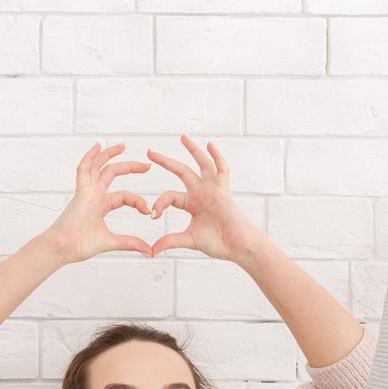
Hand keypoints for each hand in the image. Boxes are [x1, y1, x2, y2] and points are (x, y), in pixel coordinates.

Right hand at [38, 143, 156, 262]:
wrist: (64, 248)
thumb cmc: (80, 245)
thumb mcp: (111, 241)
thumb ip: (130, 242)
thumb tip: (149, 251)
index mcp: (101, 205)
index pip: (125, 196)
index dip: (138, 202)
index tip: (148, 212)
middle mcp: (95, 194)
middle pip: (113, 173)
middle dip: (130, 167)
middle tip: (146, 165)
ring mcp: (87, 191)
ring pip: (98, 166)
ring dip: (110, 154)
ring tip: (123, 145)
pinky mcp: (81, 191)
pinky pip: (84, 169)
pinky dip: (90, 156)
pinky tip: (98, 146)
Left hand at [148, 135, 263, 262]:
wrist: (238, 247)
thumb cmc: (218, 243)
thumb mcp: (189, 240)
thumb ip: (170, 241)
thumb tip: (151, 251)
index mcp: (191, 203)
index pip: (169, 196)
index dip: (159, 204)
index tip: (153, 215)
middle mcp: (201, 193)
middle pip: (181, 172)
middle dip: (165, 161)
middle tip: (149, 152)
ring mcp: (212, 190)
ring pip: (202, 165)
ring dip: (193, 150)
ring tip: (182, 137)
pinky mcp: (223, 191)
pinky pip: (222, 170)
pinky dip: (217, 157)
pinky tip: (209, 145)